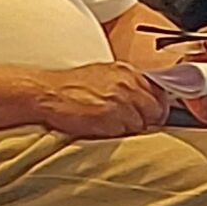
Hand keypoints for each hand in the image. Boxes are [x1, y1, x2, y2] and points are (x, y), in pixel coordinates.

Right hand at [32, 63, 171, 138]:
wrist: (47, 94)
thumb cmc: (69, 88)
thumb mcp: (102, 76)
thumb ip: (126, 85)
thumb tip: (144, 101)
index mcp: (127, 71)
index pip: (159, 93)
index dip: (154, 107)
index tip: (148, 115)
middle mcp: (128, 83)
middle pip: (156, 110)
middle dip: (146, 120)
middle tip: (128, 124)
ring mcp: (121, 100)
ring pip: (142, 124)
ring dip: (129, 128)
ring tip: (109, 124)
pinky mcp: (112, 116)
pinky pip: (126, 133)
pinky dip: (117, 134)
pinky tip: (102, 127)